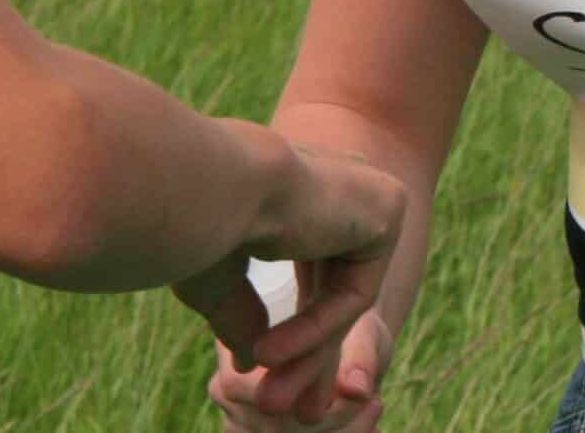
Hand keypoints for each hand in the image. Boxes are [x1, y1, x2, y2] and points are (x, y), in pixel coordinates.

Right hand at [175, 140, 406, 416]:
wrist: (212, 181)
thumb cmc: (196, 221)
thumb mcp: (215, 275)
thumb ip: (240, 311)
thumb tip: (254, 359)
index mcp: (302, 183)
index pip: (309, 263)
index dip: (290, 326)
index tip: (260, 367)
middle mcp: (341, 184)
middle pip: (329, 287)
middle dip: (304, 353)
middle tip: (279, 404)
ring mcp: (368, 193)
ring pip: (341, 299)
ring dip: (305, 355)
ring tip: (269, 402)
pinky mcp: (388, 208)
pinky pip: (353, 294)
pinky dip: (313, 330)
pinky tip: (267, 356)